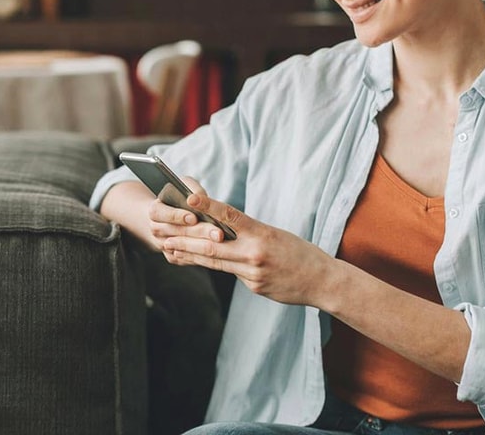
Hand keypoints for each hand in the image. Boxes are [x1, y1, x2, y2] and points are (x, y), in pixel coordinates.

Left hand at [159, 188, 336, 307]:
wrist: (322, 281)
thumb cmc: (299, 252)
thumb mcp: (274, 234)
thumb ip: (248, 232)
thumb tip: (220, 228)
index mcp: (261, 233)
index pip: (230, 216)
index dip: (208, 206)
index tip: (189, 198)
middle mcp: (254, 253)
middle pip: (211, 245)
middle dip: (184, 239)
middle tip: (163, 234)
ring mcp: (252, 273)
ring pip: (214, 261)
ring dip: (188, 254)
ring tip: (169, 248)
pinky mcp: (253, 287)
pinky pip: (230, 273)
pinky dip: (213, 265)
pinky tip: (195, 261)